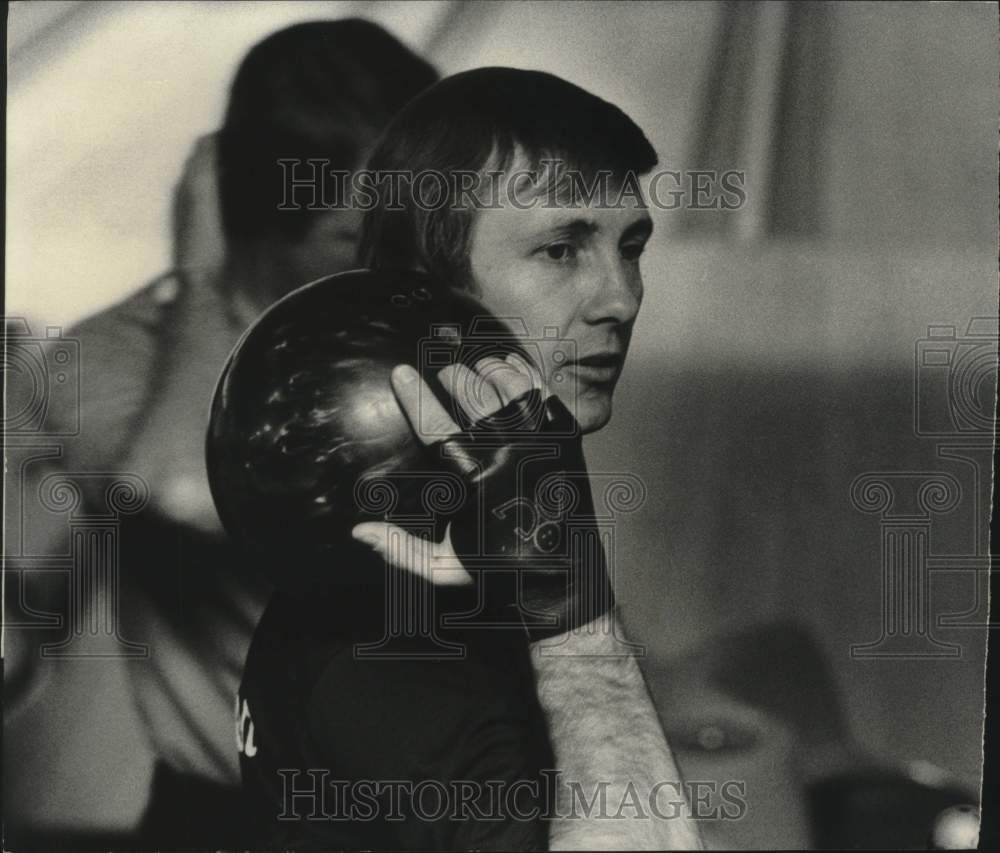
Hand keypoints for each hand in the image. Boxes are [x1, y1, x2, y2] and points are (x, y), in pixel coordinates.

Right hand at [353, 350, 614, 639]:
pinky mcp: (564, 441)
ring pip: (509, 386)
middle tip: (444, 374)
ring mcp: (540, 443)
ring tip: (476, 366)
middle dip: (454, 377)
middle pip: (473, 396)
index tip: (400, 371)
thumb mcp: (443, 569)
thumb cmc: (498, 573)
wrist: (560, 579)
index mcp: (473, 479)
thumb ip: (400, 548)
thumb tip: (358, 531)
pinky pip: (543, 393)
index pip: (435, 424)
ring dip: (488, 370)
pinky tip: (511, 364)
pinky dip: (525, 372)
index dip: (415, 396)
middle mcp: (507, 454)